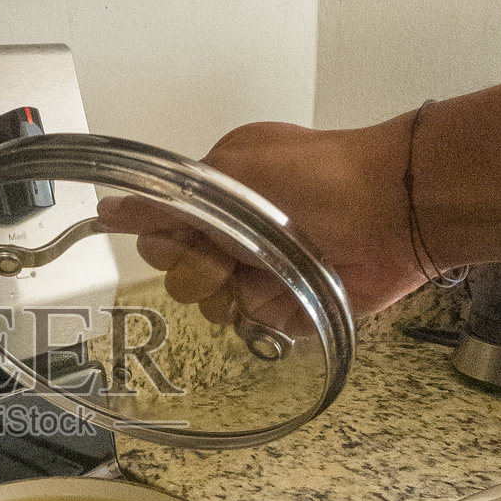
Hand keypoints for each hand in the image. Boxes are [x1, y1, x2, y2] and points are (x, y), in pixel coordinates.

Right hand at [98, 119, 425, 328]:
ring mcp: (261, 275)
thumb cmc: (315, 177)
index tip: (185, 238)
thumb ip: (167, 200)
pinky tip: (282, 295)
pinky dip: (265, 313)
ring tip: (261, 274)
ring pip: (211, 307)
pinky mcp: (291, 309)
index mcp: (216, 198)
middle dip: (196, 271)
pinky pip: (255, 326)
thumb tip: (108, 208)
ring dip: (229, 294)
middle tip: (228, 255)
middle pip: (178, 277)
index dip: (164, 244)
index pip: (159, 235)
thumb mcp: (230, 173)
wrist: (393, 209)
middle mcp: (233, 238)